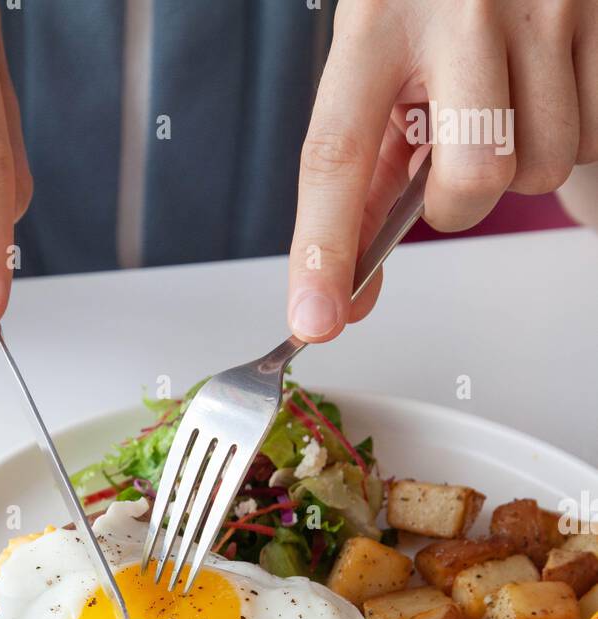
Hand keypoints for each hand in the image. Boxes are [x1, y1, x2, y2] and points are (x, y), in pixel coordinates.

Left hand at [288, 0, 597, 341]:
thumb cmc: (427, 3)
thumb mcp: (377, 63)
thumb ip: (362, 173)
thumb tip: (344, 291)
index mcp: (378, 19)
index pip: (338, 155)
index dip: (324, 249)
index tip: (317, 318)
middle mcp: (460, 7)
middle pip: (471, 180)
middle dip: (458, 201)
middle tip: (449, 159)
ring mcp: (541, 4)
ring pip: (542, 169)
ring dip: (519, 164)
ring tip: (500, 104)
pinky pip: (592, 136)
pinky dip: (567, 132)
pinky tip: (541, 87)